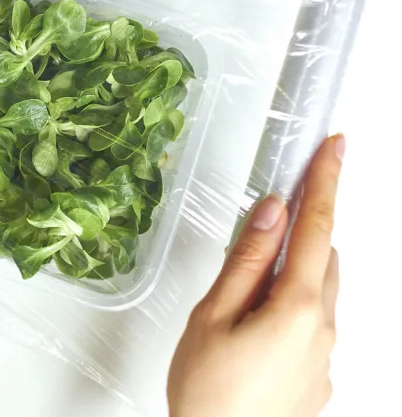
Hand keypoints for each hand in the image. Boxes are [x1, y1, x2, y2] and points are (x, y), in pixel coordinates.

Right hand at [168, 135, 344, 416]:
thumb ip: (246, 261)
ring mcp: (324, 358)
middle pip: (324, 261)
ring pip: (320, 295)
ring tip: (250, 286)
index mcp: (298, 308)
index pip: (317, 229)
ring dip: (298, 274)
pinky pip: (313, 327)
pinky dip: (293, 310)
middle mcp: (323, 331)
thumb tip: (271, 214)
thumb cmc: (208, 392)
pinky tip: (254, 328)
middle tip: (275, 216)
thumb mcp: (214, 316)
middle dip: (304, 232)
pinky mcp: (317, 378)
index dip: (325, 183)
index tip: (335, 149)